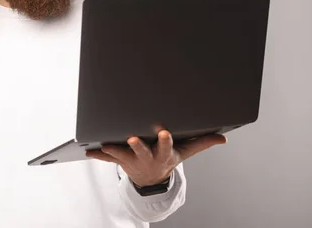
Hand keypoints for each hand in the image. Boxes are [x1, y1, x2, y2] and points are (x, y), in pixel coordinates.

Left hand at [86, 130, 226, 186]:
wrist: (152, 180)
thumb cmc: (168, 159)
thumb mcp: (185, 152)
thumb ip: (202, 142)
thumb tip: (223, 138)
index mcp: (163, 154)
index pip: (165, 146)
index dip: (164, 140)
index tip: (163, 132)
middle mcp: (147, 158)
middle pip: (142, 151)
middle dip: (137, 145)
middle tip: (132, 138)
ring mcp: (132, 160)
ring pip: (122, 155)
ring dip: (113, 150)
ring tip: (105, 144)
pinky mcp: (120, 161)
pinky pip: (107, 158)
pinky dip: (98, 154)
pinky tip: (88, 150)